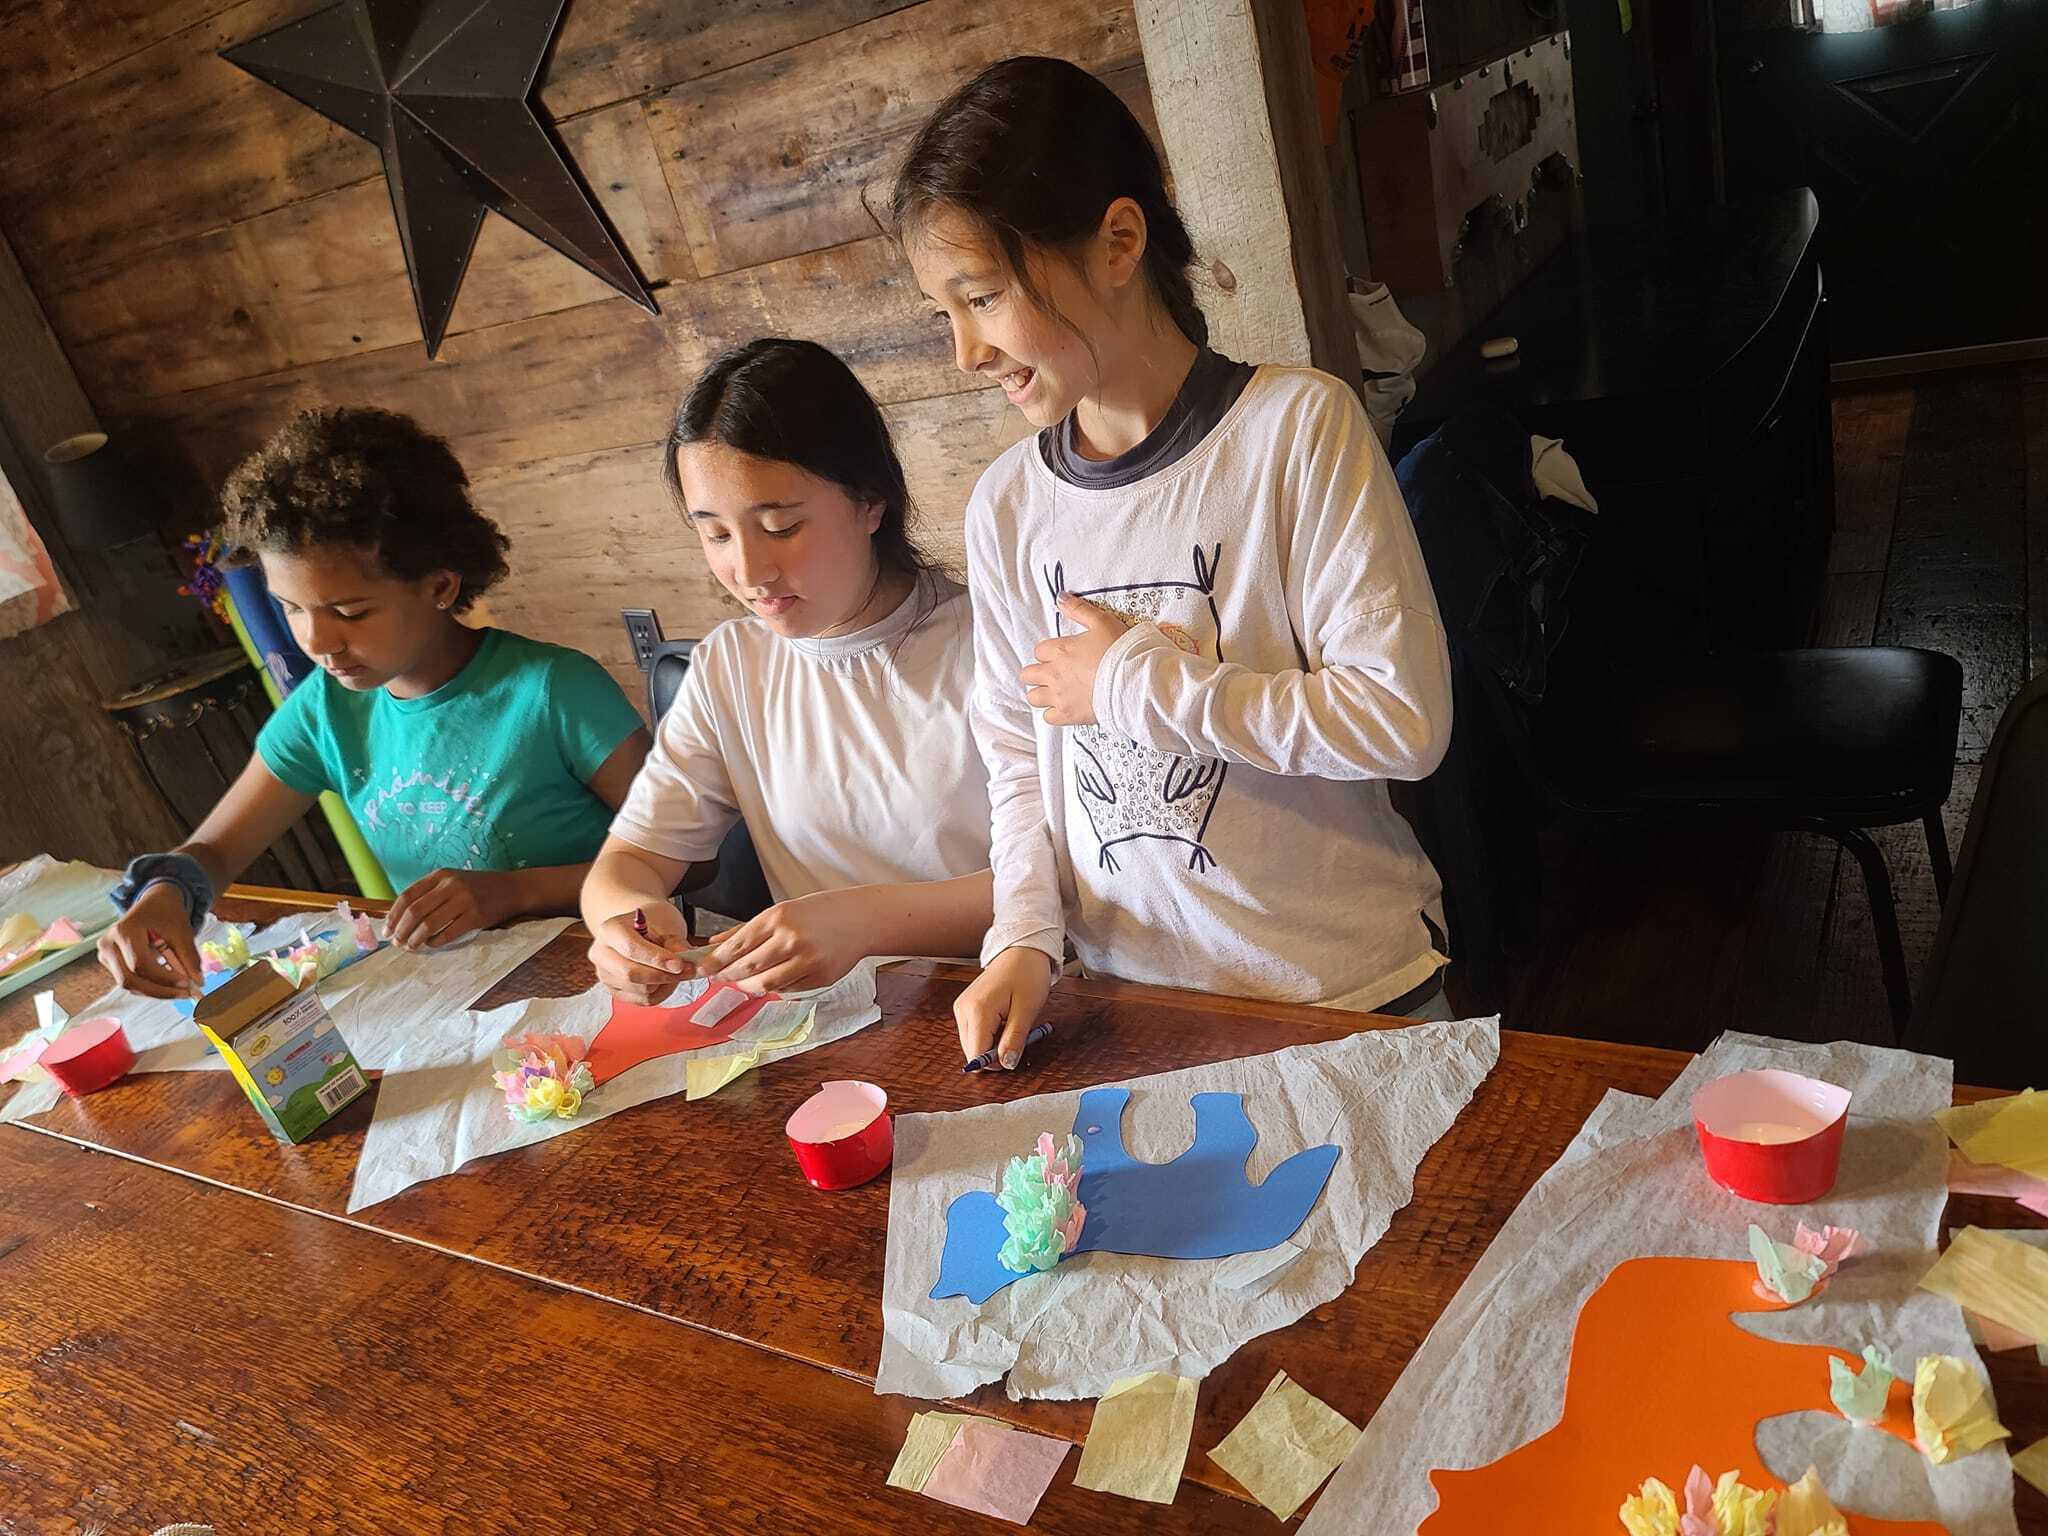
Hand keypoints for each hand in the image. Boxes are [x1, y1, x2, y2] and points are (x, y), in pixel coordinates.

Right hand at [97, 882, 202, 999]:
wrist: (154, 903)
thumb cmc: (166, 914)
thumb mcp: (182, 931)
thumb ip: (189, 957)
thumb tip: (198, 983)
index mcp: (124, 930)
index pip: (140, 964)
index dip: (164, 978)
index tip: (187, 984)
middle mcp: (108, 944)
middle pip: (129, 979)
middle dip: (159, 990)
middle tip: (185, 993)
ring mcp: (106, 954)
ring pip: (129, 984)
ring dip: (156, 991)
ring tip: (180, 989)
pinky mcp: (110, 963)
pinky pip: (130, 981)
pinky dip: (150, 986)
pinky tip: (169, 984)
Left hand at [385, 868, 511, 950]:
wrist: (513, 889)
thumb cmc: (479, 888)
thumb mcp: (453, 881)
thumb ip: (430, 893)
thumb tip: (401, 917)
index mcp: (441, 875)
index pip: (407, 896)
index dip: (393, 915)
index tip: (387, 930)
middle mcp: (451, 885)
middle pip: (415, 911)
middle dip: (401, 930)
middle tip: (397, 942)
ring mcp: (464, 900)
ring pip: (429, 924)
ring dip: (415, 939)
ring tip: (411, 947)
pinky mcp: (476, 916)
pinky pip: (448, 933)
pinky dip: (435, 942)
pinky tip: (431, 945)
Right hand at [588, 902, 692, 1005]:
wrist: (638, 931)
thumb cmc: (650, 927)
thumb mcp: (664, 927)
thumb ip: (677, 945)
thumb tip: (693, 963)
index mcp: (610, 930)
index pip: (631, 948)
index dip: (657, 959)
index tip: (679, 964)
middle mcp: (601, 953)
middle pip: (631, 974)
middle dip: (663, 975)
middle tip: (688, 971)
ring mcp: (605, 975)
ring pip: (640, 990)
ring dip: (665, 984)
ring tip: (676, 972)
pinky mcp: (614, 991)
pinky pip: (643, 1000)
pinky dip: (660, 992)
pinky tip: (666, 980)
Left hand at [701, 890, 868, 995]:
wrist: (860, 919)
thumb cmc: (818, 912)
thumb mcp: (781, 911)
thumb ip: (747, 929)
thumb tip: (715, 944)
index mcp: (778, 917)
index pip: (737, 945)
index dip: (716, 961)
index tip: (702, 968)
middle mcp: (791, 939)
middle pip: (747, 967)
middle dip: (728, 975)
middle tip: (719, 978)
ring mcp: (807, 961)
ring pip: (765, 984)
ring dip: (748, 986)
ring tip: (742, 983)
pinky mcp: (820, 978)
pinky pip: (787, 989)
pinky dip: (775, 987)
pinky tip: (773, 978)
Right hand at [954, 945, 1054, 1067]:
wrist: (1021, 951)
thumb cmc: (1027, 974)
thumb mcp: (1027, 1010)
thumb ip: (1014, 1040)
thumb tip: (1006, 1064)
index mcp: (977, 1011)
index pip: (977, 1055)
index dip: (997, 1061)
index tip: (1014, 1051)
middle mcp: (963, 1010)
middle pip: (972, 1051)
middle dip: (994, 1053)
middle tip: (1016, 1035)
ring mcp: (961, 1008)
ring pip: (972, 1044)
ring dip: (992, 1043)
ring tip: (1010, 1024)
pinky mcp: (964, 1007)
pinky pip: (974, 1033)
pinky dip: (989, 1035)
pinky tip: (1002, 1020)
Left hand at [1020, 593, 1127, 726]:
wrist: (1134, 681)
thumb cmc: (1120, 650)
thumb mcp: (1102, 622)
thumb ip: (1079, 610)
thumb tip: (1060, 597)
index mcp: (1060, 650)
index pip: (1039, 651)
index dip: (1048, 652)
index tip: (1061, 655)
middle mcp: (1053, 674)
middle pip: (1028, 674)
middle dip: (1037, 673)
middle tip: (1053, 674)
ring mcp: (1058, 696)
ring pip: (1033, 696)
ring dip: (1041, 693)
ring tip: (1055, 691)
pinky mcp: (1067, 715)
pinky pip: (1047, 717)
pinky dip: (1053, 713)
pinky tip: (1065, 707)